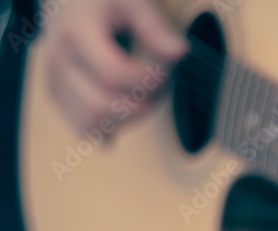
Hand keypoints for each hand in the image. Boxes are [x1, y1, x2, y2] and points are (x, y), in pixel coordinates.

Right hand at [44, 0, 187, 132]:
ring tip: (145, 96)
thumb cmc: (105, 2)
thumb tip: (179, 52)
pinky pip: (84, 129)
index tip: (167, 74)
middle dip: (140, 104)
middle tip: (159, 87)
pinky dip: (111, 127)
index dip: (147, 81)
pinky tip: (128, 110)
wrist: (70, 1)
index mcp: (76, 34)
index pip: (113, 75)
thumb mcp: (132, 2)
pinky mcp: (58, 97)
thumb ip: (154, 26)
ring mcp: (55, 81)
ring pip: (92, 123)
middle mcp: (59, 60)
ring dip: (127, 119)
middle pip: (102, 105)